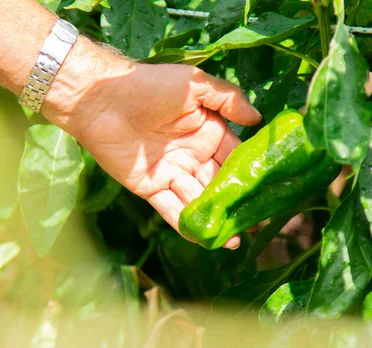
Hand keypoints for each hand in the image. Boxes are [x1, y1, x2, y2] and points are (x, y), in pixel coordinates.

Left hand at [44, 41, 261, 248]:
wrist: (103, 99)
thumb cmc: (150, 86)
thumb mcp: (194, 84)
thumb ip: (228, 98)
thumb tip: (258, 119)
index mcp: (206, 132)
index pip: (233, 156)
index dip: (248, 173)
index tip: (268, 192)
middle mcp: (192, 155)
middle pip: (218, 183)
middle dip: (234, 203)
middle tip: (255, 225)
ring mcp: (171, 173)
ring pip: (197, 199)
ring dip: (214, 219)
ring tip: (235, 239)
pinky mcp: (149, 187)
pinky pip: (170, 209)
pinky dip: (186, 224)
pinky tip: (204, 238)